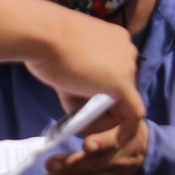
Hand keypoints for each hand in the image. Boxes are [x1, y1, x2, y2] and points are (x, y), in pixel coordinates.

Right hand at [22, 12, 145, 138]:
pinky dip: (128, 128)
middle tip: (83, 115)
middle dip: (104, 104)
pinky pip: (132, 113)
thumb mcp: (65, 56)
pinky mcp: (122, 85)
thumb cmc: (46, 40)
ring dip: (105, 116)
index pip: (115, 69)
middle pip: (121, 86)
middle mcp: (127, 49)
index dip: (102, 87)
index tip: (85, 97)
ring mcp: (127, 67)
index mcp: (115, 38)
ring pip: (124, 102)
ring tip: (82, 123)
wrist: (42, 34)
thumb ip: (78, 76)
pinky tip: (121, 139)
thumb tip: (77, 99)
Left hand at [39, 119, 148, 174]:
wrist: (143, 148)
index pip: (112, 142)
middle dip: (72, 166)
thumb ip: (95, 116)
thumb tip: (70, 114)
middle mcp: (120, 160)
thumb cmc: (117, 125)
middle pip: (96, 165)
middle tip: (49, 165)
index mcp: (122, 136)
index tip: (87, 144)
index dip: (100, 144)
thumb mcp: (115, 116)